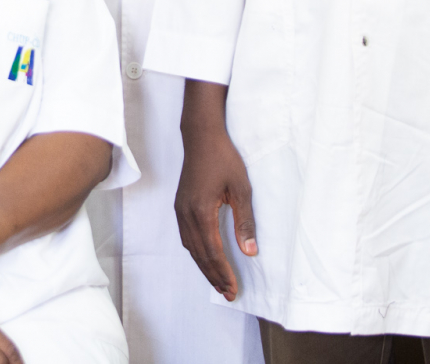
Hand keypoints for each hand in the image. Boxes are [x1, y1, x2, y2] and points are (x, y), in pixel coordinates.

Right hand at [174, 80, 256, 300]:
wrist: (201, 137)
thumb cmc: (224, 158)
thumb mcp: (241, 188)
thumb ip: (245, 221)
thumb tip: (250, 251)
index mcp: (201, 212)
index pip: (212, 252)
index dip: (223, 273)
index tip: (233, 288)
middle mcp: (187, 214)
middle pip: (199, 254)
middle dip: (214, 276)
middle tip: (227, 293)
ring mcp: (180, 210)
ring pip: (191, 247)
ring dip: (204, 266)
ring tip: (218, 281)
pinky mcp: (180, 205)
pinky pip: (186, 237)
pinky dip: (196, 252)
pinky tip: (204, 257)